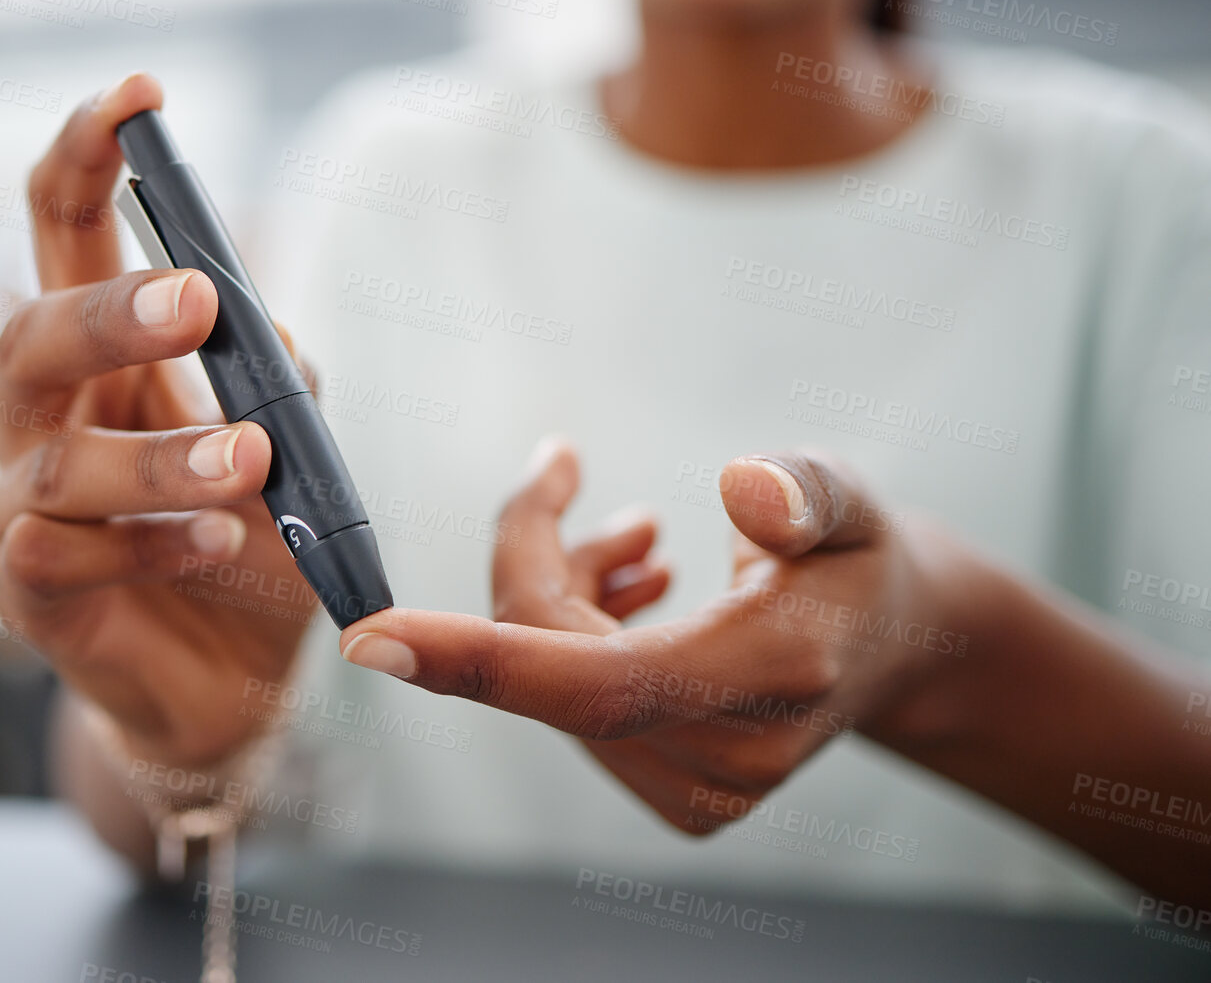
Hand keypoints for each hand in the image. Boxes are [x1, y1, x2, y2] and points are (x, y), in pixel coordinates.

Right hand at [0, 74, 314, 768]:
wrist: (229, 684)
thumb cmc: (244, 544)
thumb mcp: (286, 451)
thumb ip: (272, 382)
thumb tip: (260, 327)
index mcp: (97, 357)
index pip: (62, 235)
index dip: (86, 158)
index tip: (138, 94)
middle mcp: (36, 419)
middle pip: (28, 335)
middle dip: (108, 312)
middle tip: (193, 301)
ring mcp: (16, 509)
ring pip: (54, 459)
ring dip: (156, 454)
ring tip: (249, 462)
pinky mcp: (25, 595)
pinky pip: (57, 555)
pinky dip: (142, 543)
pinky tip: (210, 541)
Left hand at [339, 440, 965, 833]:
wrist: (896, 649)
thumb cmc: (862, 559)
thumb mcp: (852, 501)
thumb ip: (803, 490)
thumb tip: (740, 487)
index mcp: (770, 675)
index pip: (593, 685)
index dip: (477, 661)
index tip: (370, 639)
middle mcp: (730, 754)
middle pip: (551, 656)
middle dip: (532, 555)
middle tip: (557, 469)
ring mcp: (702, 790)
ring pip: (551, 678)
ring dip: (561, 592)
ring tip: (636, 538)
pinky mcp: (678, 797)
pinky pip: (571, 703)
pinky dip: (574, 635)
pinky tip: (631, 587)